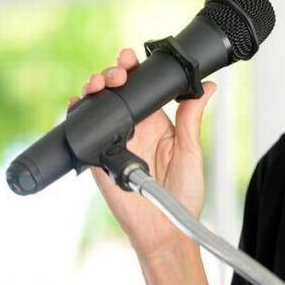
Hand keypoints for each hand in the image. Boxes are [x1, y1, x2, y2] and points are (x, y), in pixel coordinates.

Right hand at [68, 47, 215, 259]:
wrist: (165, 226)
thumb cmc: (183, 192)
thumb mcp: (191, 150)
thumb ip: (192, 118)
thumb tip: (207, 86)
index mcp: (157, 122)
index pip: (141, 89)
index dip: (133, 70)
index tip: (131, 58)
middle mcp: (133, 128)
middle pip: (116, 93)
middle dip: (111, 74)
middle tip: (117, 73)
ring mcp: (114, 142)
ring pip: (97, 107)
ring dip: (94, 89)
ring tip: (101, 83)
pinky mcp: (98, 158)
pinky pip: (83, 133)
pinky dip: (77, 116)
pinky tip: (78, 103)